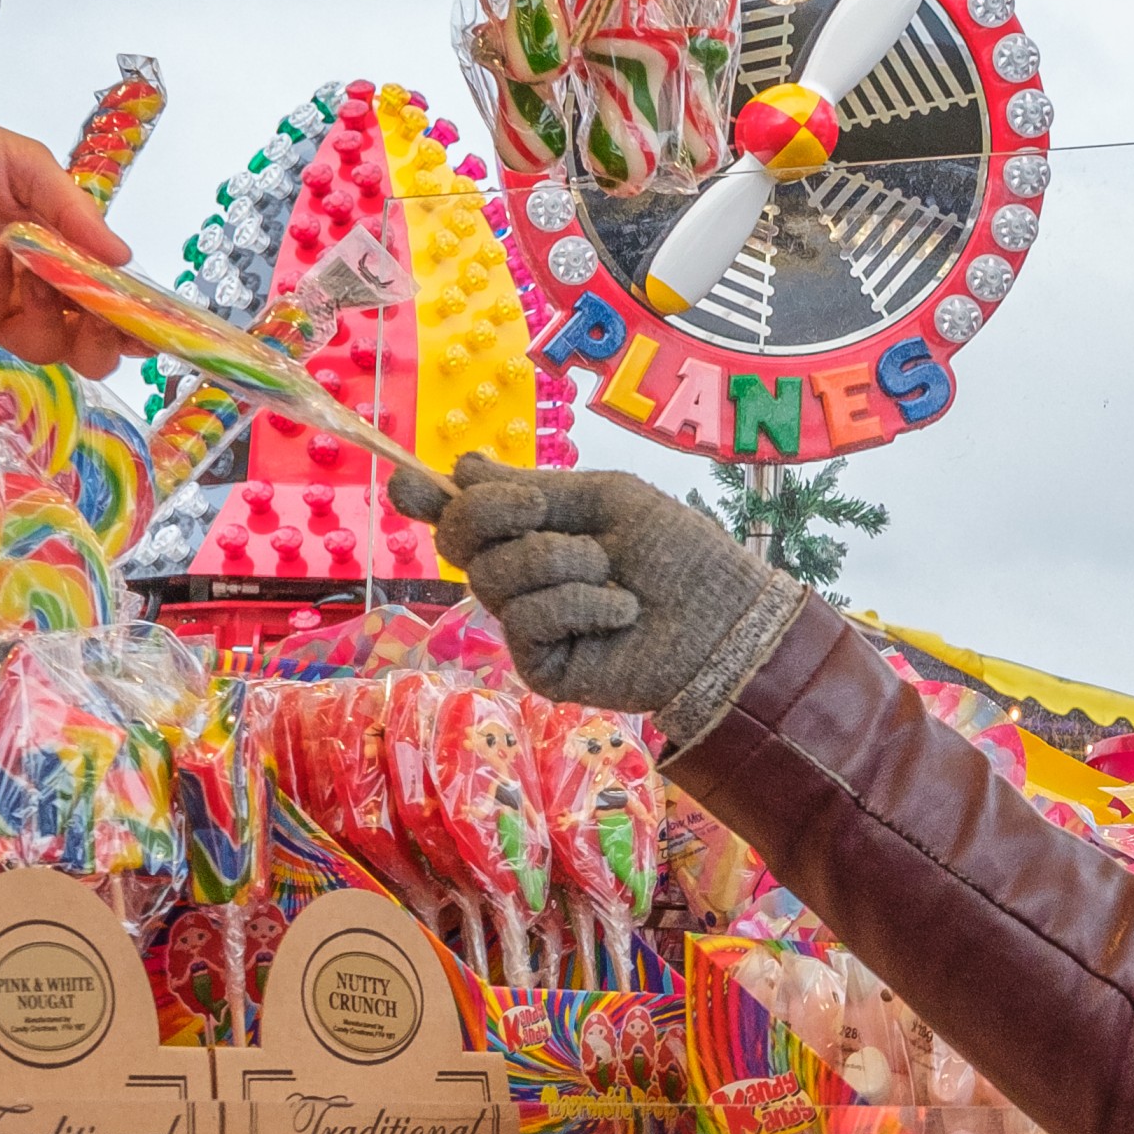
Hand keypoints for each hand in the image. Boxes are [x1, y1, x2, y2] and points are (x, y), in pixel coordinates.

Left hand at [0, 104, 133, 372]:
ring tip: (47, 269)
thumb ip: (71, 208)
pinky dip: (3, 289)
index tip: (162, 322)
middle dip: (107, 341)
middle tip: (114, 317)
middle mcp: (31, 290)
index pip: (110, 303)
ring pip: (42, 345)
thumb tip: (124, 255)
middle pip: (83, 347)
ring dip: (57, 314)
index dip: (140, 320)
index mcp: (59, 255)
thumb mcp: (23, 163)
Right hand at [388, 454, 807, 742]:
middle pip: (458, 540)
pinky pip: (524, 620)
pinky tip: (621, 611)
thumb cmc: (681, 553)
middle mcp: (522, 577)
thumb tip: (462, 467)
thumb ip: (535, 486)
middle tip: (536, 509)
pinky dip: (577, 605)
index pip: (463, 515)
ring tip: (610, 572)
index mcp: (535, 532)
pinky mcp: (540, 666)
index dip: (428, 498)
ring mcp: (529, 623)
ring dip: (557, 561)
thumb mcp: (608, 500)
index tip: (407, 483)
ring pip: (491, 578)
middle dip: (490, 514)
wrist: (726, 616)